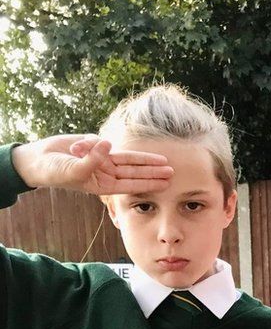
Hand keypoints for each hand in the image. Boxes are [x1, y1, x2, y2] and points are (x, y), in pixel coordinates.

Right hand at [12, 135, 173, 194]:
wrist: (39, 159)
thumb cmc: (55, 171)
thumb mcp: (74, 169)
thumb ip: (92, 159)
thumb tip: (108, 144)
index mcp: (102, 184)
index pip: (131, 184)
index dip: (149, 183)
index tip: (165, 183)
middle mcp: (106, 173)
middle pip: (134, 172)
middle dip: (153, 172)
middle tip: (173, 172)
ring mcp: (102, 160)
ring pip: (128, 159)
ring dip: (145, 160)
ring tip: (164, 161)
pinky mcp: (96, 147)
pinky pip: (110, 146)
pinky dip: (114, 145)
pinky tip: (125, 146)